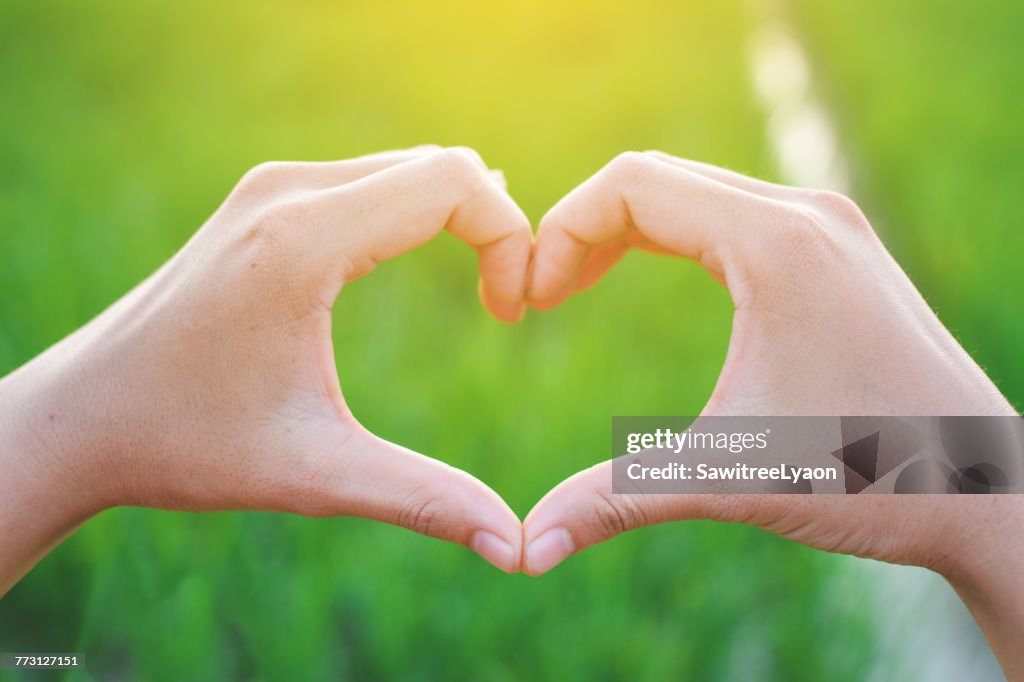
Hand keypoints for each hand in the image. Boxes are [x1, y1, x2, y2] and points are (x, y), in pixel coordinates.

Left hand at [0, 146, 531, 590]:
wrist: (80, 418)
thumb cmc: (184, 443)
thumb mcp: (314, 473)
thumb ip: (424, 500)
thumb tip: (516, 547)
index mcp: (302, 241)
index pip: (452, 181)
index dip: (510, 236)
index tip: (513, 311)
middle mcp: (285, 194)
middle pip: (438, 165)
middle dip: (495, 227)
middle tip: (507, 305)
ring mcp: (270, 191)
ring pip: (406, 169)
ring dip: (459, 219)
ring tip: (487, 291)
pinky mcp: (262, 205)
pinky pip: (369, 182)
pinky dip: (417, 214)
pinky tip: (421, 267)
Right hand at [522, 152, 1023, 674]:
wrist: (993, 492)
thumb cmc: (878, 476)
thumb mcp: (735, 475)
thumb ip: (620, 497)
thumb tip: (527, 548)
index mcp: (777, 245)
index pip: (633, 185)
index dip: (560, 233)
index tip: (529, 301)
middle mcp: (806, 216)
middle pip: (656, 178)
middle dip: (582, 230)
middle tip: (540, 297)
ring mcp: (826, 229)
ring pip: (693, 192)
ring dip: (623, 230)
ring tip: (573, 287)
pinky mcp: (835, 253)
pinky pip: (727, 214)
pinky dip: (668, 236)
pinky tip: (643, 277)